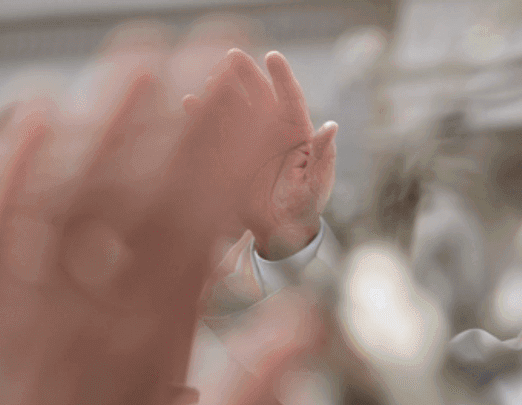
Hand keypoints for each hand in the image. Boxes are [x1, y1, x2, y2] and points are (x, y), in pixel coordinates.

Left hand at [0, 24, 323, 404]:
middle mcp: (90, 302)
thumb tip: (313, 328)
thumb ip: (262, 392)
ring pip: (71, 189)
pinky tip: (28, 113)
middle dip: (187, 113)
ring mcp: (28, 293)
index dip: (236, 158)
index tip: (264, 108)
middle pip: (144, 187)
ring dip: (107, 118)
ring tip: (140, 57)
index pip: (203, 224)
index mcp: (151, 337)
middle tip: (215, 50)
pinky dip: (10, 160)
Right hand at [185, 50, 336, 257]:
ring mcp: (249, 142)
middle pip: (259, 95)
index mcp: (297, 133)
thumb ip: (322, 155)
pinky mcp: (231, 155)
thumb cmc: (306, 207)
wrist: (280, 232)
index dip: (281, 77)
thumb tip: (331, 125)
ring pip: (235, 109)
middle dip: (247, 74)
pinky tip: (189, 103)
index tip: (272, 57)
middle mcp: (272, 131)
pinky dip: (203, 117)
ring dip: (223, 91)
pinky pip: (215, 132)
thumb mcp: (316, 184)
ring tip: (210, 77)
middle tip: (232, 55)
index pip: (290, 99)